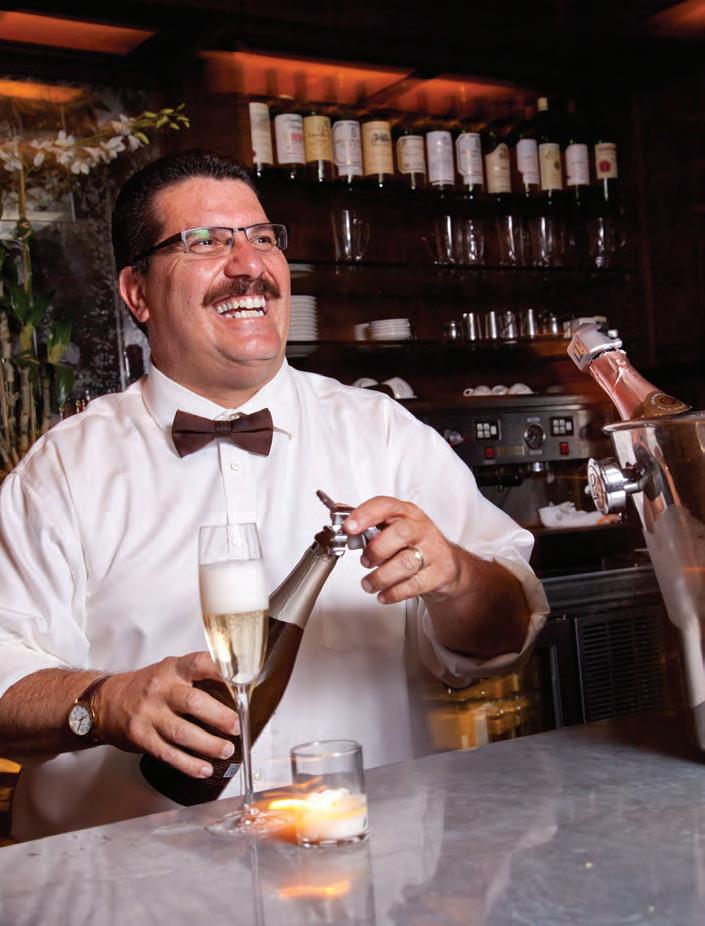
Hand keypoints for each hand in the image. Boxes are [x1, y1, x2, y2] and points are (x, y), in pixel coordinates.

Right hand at [92, 652, 238, 778]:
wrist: (105, 702)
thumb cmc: (147, 687)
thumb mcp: (170, 671)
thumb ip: (198, 677)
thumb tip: (236, 691)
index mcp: (172, 669)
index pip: (199, 663)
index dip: (221, 672)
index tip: (241, 683)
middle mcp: (160, 689)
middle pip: (194, 703)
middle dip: (220, 717)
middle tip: (236, 727)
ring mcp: (149, 715)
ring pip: (182, 733)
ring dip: (208, 745)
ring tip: (226, 750)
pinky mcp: (141, 738)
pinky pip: (168, 754)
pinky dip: (189, 764)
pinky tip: (204, 768)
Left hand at [344, 496, 462, 604]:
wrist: (447, 564)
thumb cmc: (414, 543)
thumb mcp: (394, 527)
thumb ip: (367, 521)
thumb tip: (338, 511)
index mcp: (407, 513)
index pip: (385, 506)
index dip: (365, 515)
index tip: (349, 527)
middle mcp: (421, 529)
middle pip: (400, 533)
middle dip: (376, 550)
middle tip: (365, 562)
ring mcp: (433, 551)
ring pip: (406, 563)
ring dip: (381, 577)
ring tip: (369, 584)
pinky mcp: (439, 574)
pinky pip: (414, 585)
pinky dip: (393, 593)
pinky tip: (383, 594)